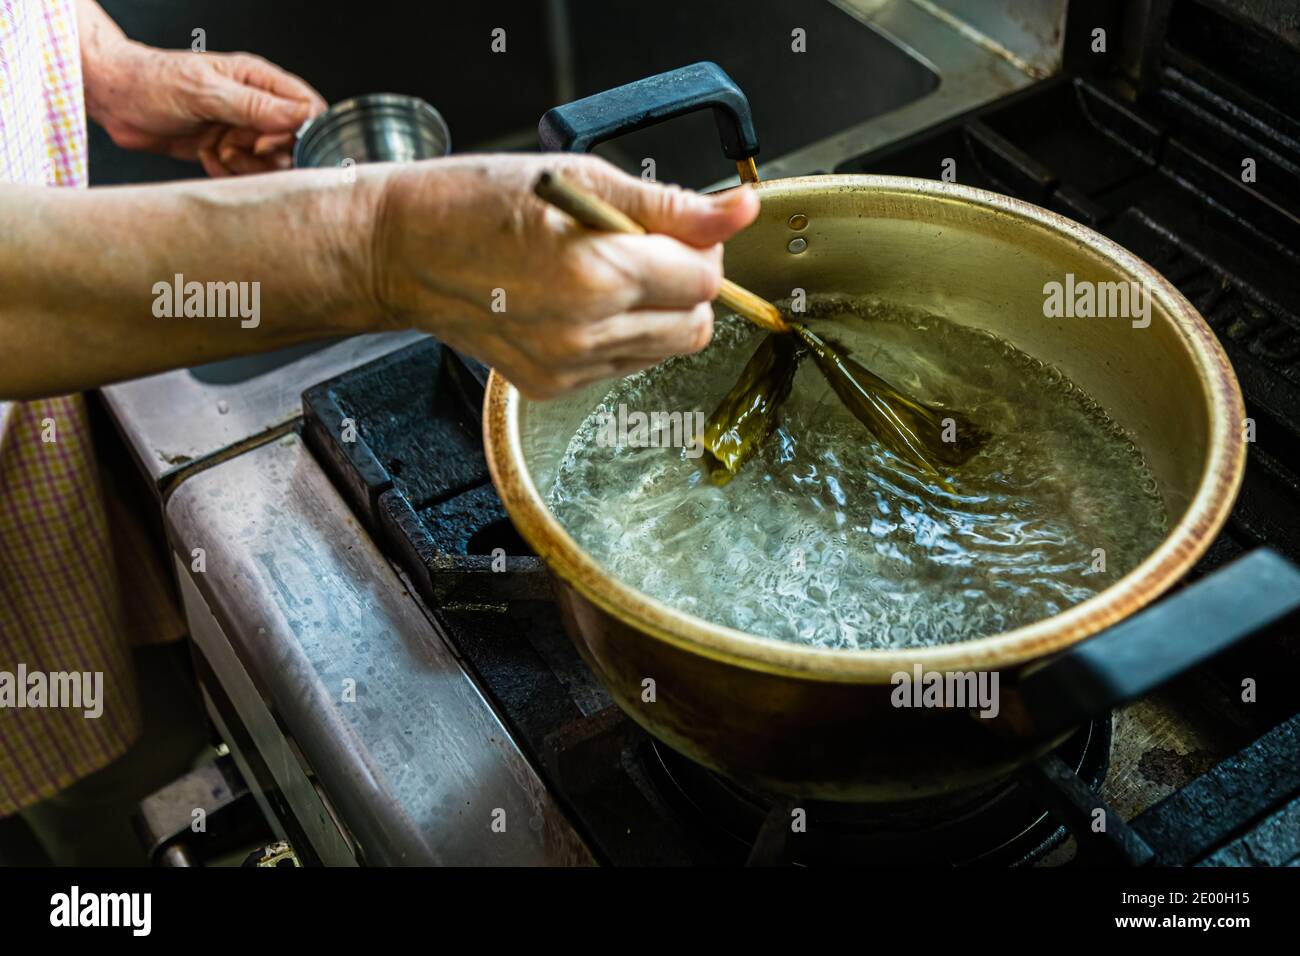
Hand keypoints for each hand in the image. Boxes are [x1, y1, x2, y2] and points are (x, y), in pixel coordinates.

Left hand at [82, 28, 324, 175]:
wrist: (114, 100)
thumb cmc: (152, 81)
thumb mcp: (205, 91)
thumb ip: (254, 105)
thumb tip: (298, 116)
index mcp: (259, 80)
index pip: (307, 109)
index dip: (297, 133)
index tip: (265, 143)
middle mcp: (257, 106)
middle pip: (292, 144)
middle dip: (266, 155)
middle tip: (235, 147)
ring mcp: (243, 129)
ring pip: (270, 164)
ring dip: (244, 166)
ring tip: (217, 150)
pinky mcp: (228, 151)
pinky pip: (245, 174)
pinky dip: (226, 173)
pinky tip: (206, 157)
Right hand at [368, 155, 760, 398]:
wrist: (398, 252)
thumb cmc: (473, 203)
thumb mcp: (579, 180)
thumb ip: (669, 205)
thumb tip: (738, 211)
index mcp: (596, 276)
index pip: (706, 280)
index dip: (701, 249)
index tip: (673, 228)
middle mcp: (586, 334)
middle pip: (697, 325)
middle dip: (687, 285)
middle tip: (643, 249)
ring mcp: (568, 368)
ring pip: (664, 349)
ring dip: (656, 310)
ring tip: (601, 272)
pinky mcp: (551, 387)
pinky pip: (622, 365)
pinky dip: (619, 333)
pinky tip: (576, 301)